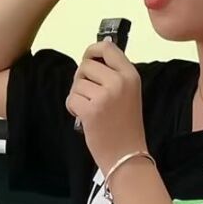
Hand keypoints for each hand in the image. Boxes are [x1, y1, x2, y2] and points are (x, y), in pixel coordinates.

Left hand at [67, 40, 146, 169]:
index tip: (89, 60)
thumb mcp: (128, 93)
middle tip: (90, 94)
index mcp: (131, 75)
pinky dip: (73, 108)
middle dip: (81, 79)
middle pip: (86, 65)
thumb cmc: (126, 125)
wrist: (127, 155)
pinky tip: (85, 117)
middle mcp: (119, 82)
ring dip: (78, 96)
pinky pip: (71, 98)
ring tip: (91, 109)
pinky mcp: (91, 110)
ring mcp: (105, 96)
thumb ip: (113, 74)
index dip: (92, 50)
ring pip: (77, 83)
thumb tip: (92, 57)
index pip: (107, 48)